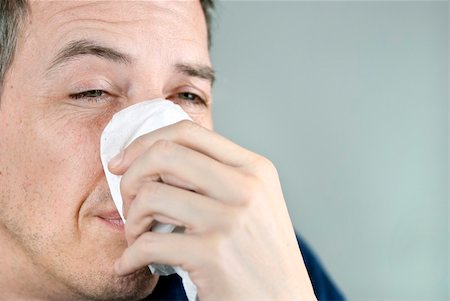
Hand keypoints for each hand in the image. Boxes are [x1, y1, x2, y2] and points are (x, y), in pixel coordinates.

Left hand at [109, 120, 316, 300]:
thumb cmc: (262, 254)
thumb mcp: (254, 203)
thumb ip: (218, 176)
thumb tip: (158, 158)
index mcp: (254, 168)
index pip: (188, 132)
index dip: (144, 142)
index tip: (122, 162)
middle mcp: (246, 187)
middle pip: (164, 154)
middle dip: (131, 177)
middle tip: (128, 202)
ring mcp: (230, 220)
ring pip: (150, 195)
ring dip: (131, 220)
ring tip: (137, 237)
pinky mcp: (213, 255)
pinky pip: (148, 244)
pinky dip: (129, 256)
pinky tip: (130, 264)